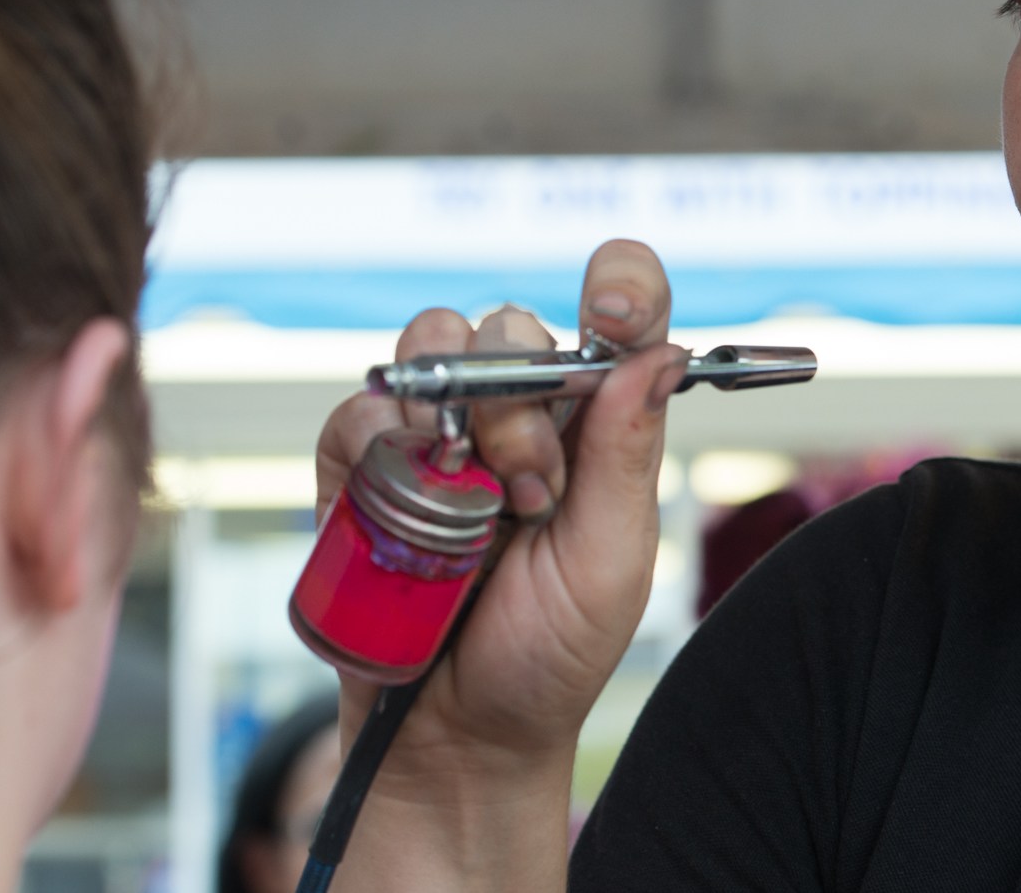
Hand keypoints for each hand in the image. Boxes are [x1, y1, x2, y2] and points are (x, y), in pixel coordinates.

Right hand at [314, 238, 686, 802]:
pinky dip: (380, 441)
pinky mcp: (367, 462)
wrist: (454, 736)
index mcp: (596, 424)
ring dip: (453, 413)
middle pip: (513, 325)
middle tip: (531, 487)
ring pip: (434, 341)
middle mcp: (521, 412)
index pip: (620, 314)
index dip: (620, 286)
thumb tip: (657, 355)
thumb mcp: (610, 560)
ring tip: (472, 506)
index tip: (608, 311)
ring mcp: (439, 430)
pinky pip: (363, 407)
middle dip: (522, 398)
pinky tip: (404, 504)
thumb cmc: (550, 650)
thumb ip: (625, 455)